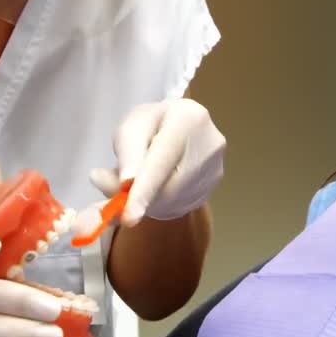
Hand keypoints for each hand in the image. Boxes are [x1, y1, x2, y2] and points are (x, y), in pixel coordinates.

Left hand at [85, 99, 225, 227]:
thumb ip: (126, 155)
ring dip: (150, 201)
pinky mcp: (215, 182)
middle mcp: (210, 142)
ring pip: (175, 201)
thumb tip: (125, 184)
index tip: (128, 218)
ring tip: (142, 181)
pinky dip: (163, 203)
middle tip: (119, 199)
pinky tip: (159, 185)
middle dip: (141, 199)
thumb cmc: (150, 124)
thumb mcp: (130, 128)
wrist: (176, 125)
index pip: (162, 162)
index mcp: (188, 118)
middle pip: (170, 187)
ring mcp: (216, 164)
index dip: (143, 191)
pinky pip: (184, 203)